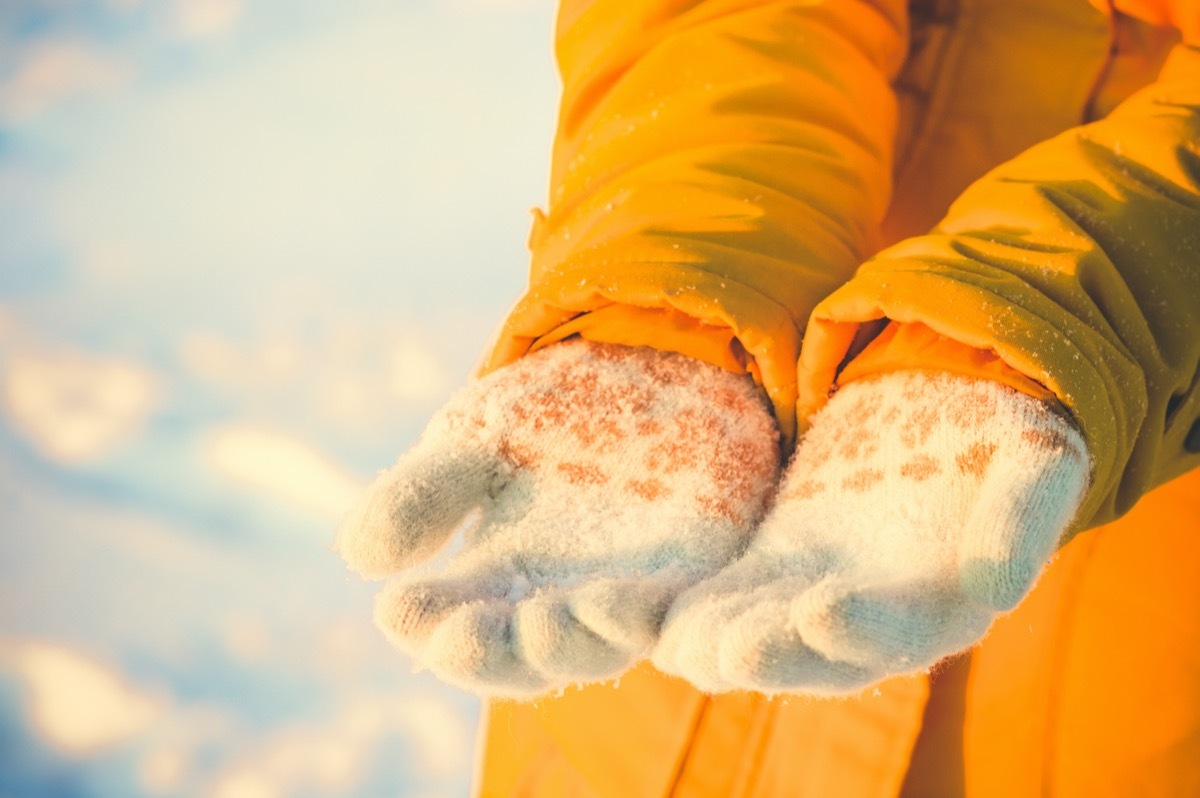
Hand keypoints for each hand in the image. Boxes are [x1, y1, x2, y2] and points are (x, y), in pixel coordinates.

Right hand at [336, 339, 779, 696]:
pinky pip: (671, 615)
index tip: (400, 609)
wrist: (647, 365)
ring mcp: (621, 593)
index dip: (424, 627)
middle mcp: (552, 603)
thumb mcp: (475, 440)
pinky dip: (646, 616)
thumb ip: (424, 492)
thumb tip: (362, 556)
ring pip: (594, 648)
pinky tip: (622, 599)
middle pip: (518, 659)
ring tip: (545, 620)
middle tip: (464, 638)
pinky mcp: (687, 573)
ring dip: (567, 643)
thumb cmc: (548, 414)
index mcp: (489, 582)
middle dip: (490, 654)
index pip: (446, 628)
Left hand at [654, 370, 1088, 693]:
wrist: (956, 416)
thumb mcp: (1032, 466)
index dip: (865, 627)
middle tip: (718, 649)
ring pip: (743, 630)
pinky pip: (710, 589)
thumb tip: (999, 585)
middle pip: (808, 652)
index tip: (825, 611)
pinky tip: (613, 598)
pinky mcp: (762, 566)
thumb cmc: (1007, 442)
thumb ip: (1019, 519)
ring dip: (694, 635)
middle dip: (764, 649)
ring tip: (641, 629)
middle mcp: (864, 623)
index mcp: (940, 609)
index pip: (901, 633)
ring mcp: (804, 597)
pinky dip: (666, 600)